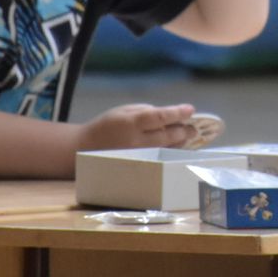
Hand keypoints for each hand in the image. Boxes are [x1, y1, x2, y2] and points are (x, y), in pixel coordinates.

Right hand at [78, 102, 196, 153]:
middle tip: (193, 127)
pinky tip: (178, 147)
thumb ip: (146, 111)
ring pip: (167, 149)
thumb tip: (169, 116)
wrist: (84, 149)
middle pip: (167, 135)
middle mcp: (136, 142)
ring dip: (180, 142)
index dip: (177, 113)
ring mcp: (138, 156)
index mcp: (131, 123)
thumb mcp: (123, 111)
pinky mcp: (138, 167)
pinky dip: (171, 152)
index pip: (159, 117)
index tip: (190, 110)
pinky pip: (160, 158)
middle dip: (183, 130)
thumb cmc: (106, 126)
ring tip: (188, 136)